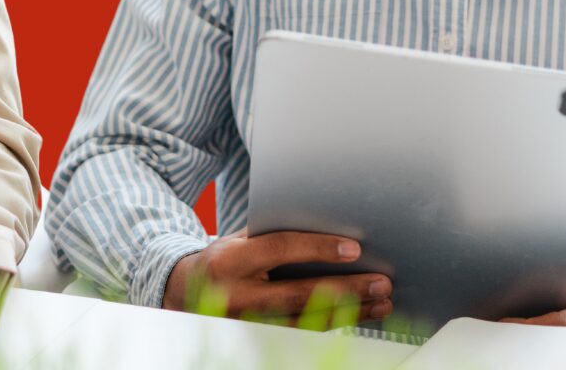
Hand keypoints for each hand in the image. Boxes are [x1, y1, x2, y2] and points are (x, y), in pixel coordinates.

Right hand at [163, 229, 392, 323]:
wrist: (184, 292)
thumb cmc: (223, 258)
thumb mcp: (238, 239)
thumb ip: (272, 235)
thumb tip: (325, 227)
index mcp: (229, 260)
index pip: (278, 249)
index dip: (316, 248)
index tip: (354, 249)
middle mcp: (236, 295)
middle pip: (297, 294)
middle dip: (345, 288)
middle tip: (380, 282)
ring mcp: (246, 323)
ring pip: (305, 321)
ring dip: (348, 312)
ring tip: (381, 301)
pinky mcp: (257, 339)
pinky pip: (303, 333)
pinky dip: (335, 323)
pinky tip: (359, 315)